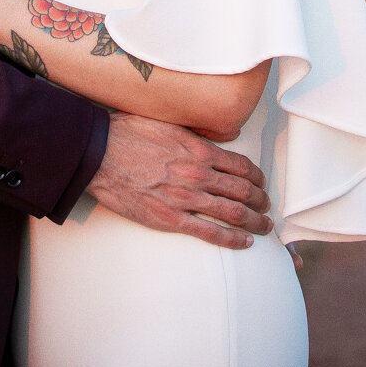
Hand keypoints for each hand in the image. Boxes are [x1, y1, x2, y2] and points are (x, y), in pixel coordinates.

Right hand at [87, 111, 272, 249]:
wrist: (99, 154)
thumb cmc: (128, 134)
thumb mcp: (168, 123)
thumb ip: (194, 134)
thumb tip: (217, 137)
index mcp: (199, 150)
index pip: (241, 166)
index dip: (256, 177)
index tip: (260, 183)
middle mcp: (198, 174)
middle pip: (243, 191)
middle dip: (260, 201)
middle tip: (266, 207)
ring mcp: (186, 198)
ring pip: (233, 213)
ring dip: (254, 221)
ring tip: (263, 227)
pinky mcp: (171, 219)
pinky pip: (210, 233)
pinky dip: (232, 239)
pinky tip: (244, 242)